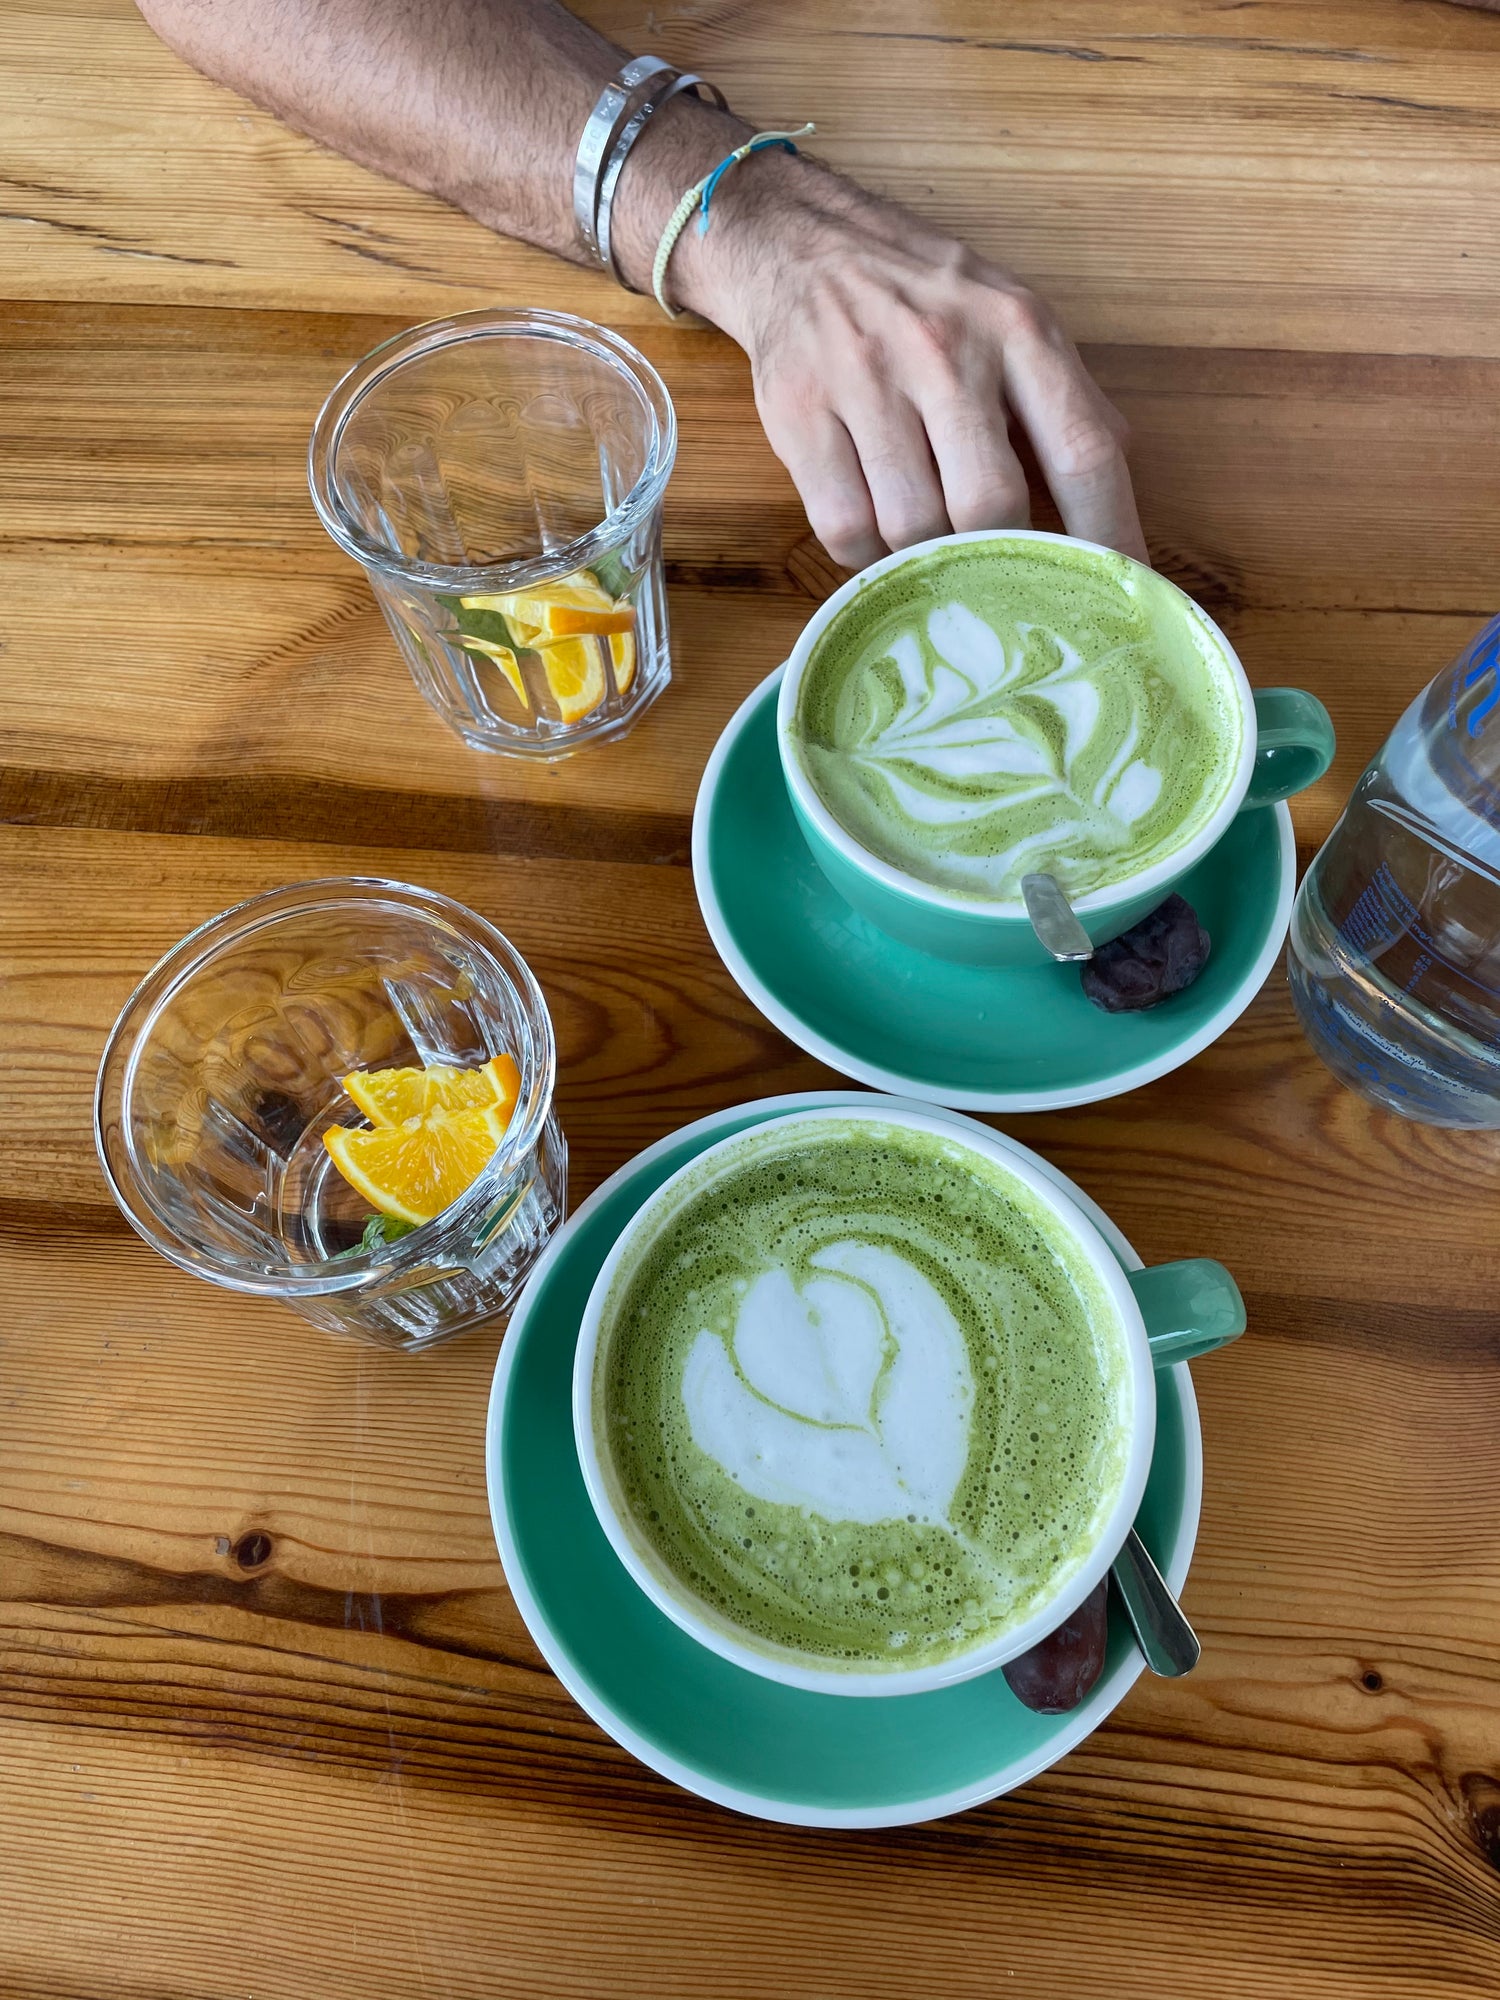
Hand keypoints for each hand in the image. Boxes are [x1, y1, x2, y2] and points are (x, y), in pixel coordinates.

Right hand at [679, 161, 1146, 570]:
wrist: (801, 247)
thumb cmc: (923, 298)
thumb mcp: (1012, 317)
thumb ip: (1066, 397)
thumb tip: (1118, 479)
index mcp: (1017, 331)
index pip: (1083, 450)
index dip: (1108, 532)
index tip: (1123, 589)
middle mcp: (944, 352)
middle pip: (988, 504)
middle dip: (995, 556)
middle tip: (994, 574)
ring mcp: (865, 382)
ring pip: (910, 526)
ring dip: (922, 558)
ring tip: (925, 544)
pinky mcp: (800, 415)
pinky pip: (843, 527)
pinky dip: (864, 553)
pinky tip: (874, 533)